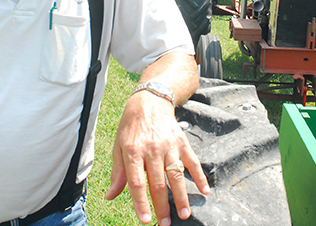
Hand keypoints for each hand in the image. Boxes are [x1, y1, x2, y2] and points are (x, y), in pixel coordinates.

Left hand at [105, 91, 209, 224]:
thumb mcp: (118, 146)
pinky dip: (200, 176)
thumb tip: (110, 195)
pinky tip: (204, 191)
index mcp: (133, 151)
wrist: (150, 101)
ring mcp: (169, 145)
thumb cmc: (131, 126)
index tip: (145, 220)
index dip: (141, 203)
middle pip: (158, 183)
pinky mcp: (182, 142)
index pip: (137, 182)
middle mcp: (152, 149)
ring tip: (185, 214)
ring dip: (182, 197)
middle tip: (165, 224)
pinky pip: (192, 161)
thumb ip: (118, 173)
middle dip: (162, 206)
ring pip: (176, 175)